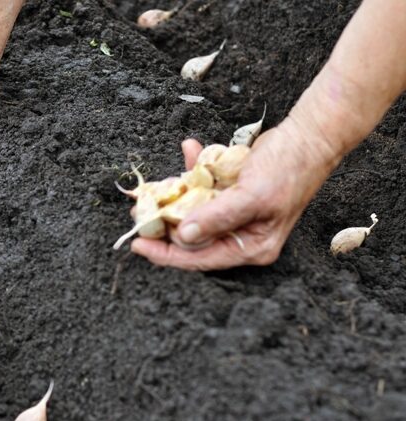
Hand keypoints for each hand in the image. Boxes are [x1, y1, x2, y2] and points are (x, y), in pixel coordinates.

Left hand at [131, 118, 338, 269]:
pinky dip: (192, 171)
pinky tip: (189, 148)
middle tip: (138, 212)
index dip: (166, 254)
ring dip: (172, 197)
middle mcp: (240, 235)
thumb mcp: (252, 196)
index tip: (138, 244)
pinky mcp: (229, 193)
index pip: (200, 259)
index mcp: (250, 247)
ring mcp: (234, 214)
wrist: (309, 135)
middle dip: (163, 224)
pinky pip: (202, 188)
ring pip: (192, 213)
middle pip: (191, 238)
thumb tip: (183, 236)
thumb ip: (217, 217)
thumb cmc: (289, 169)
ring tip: (151, 189)